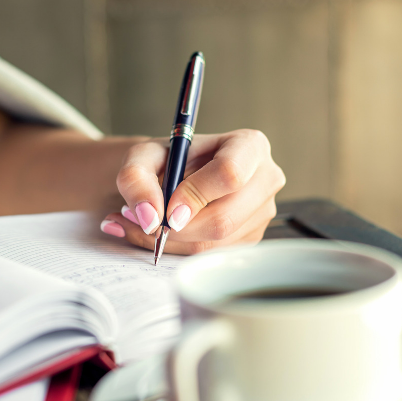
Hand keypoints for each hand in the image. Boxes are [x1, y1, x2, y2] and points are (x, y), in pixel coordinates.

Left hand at [100, 129, 285, 253]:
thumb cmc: (164, 160)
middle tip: (146, 221)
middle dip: (178, 228)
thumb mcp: (141, 158)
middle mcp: (265, 179)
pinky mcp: (250, 237)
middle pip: (224, 218)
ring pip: (215, 242)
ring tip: (147, 223)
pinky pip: (213, 255)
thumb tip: (150, 218)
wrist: (172, 175)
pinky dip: (179, 249)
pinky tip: (165, 232)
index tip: (168, 208)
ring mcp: (262, 212)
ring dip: (173, 240)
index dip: (195, 195)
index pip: (229, 174)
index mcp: (248, 146)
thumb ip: (136, 180)